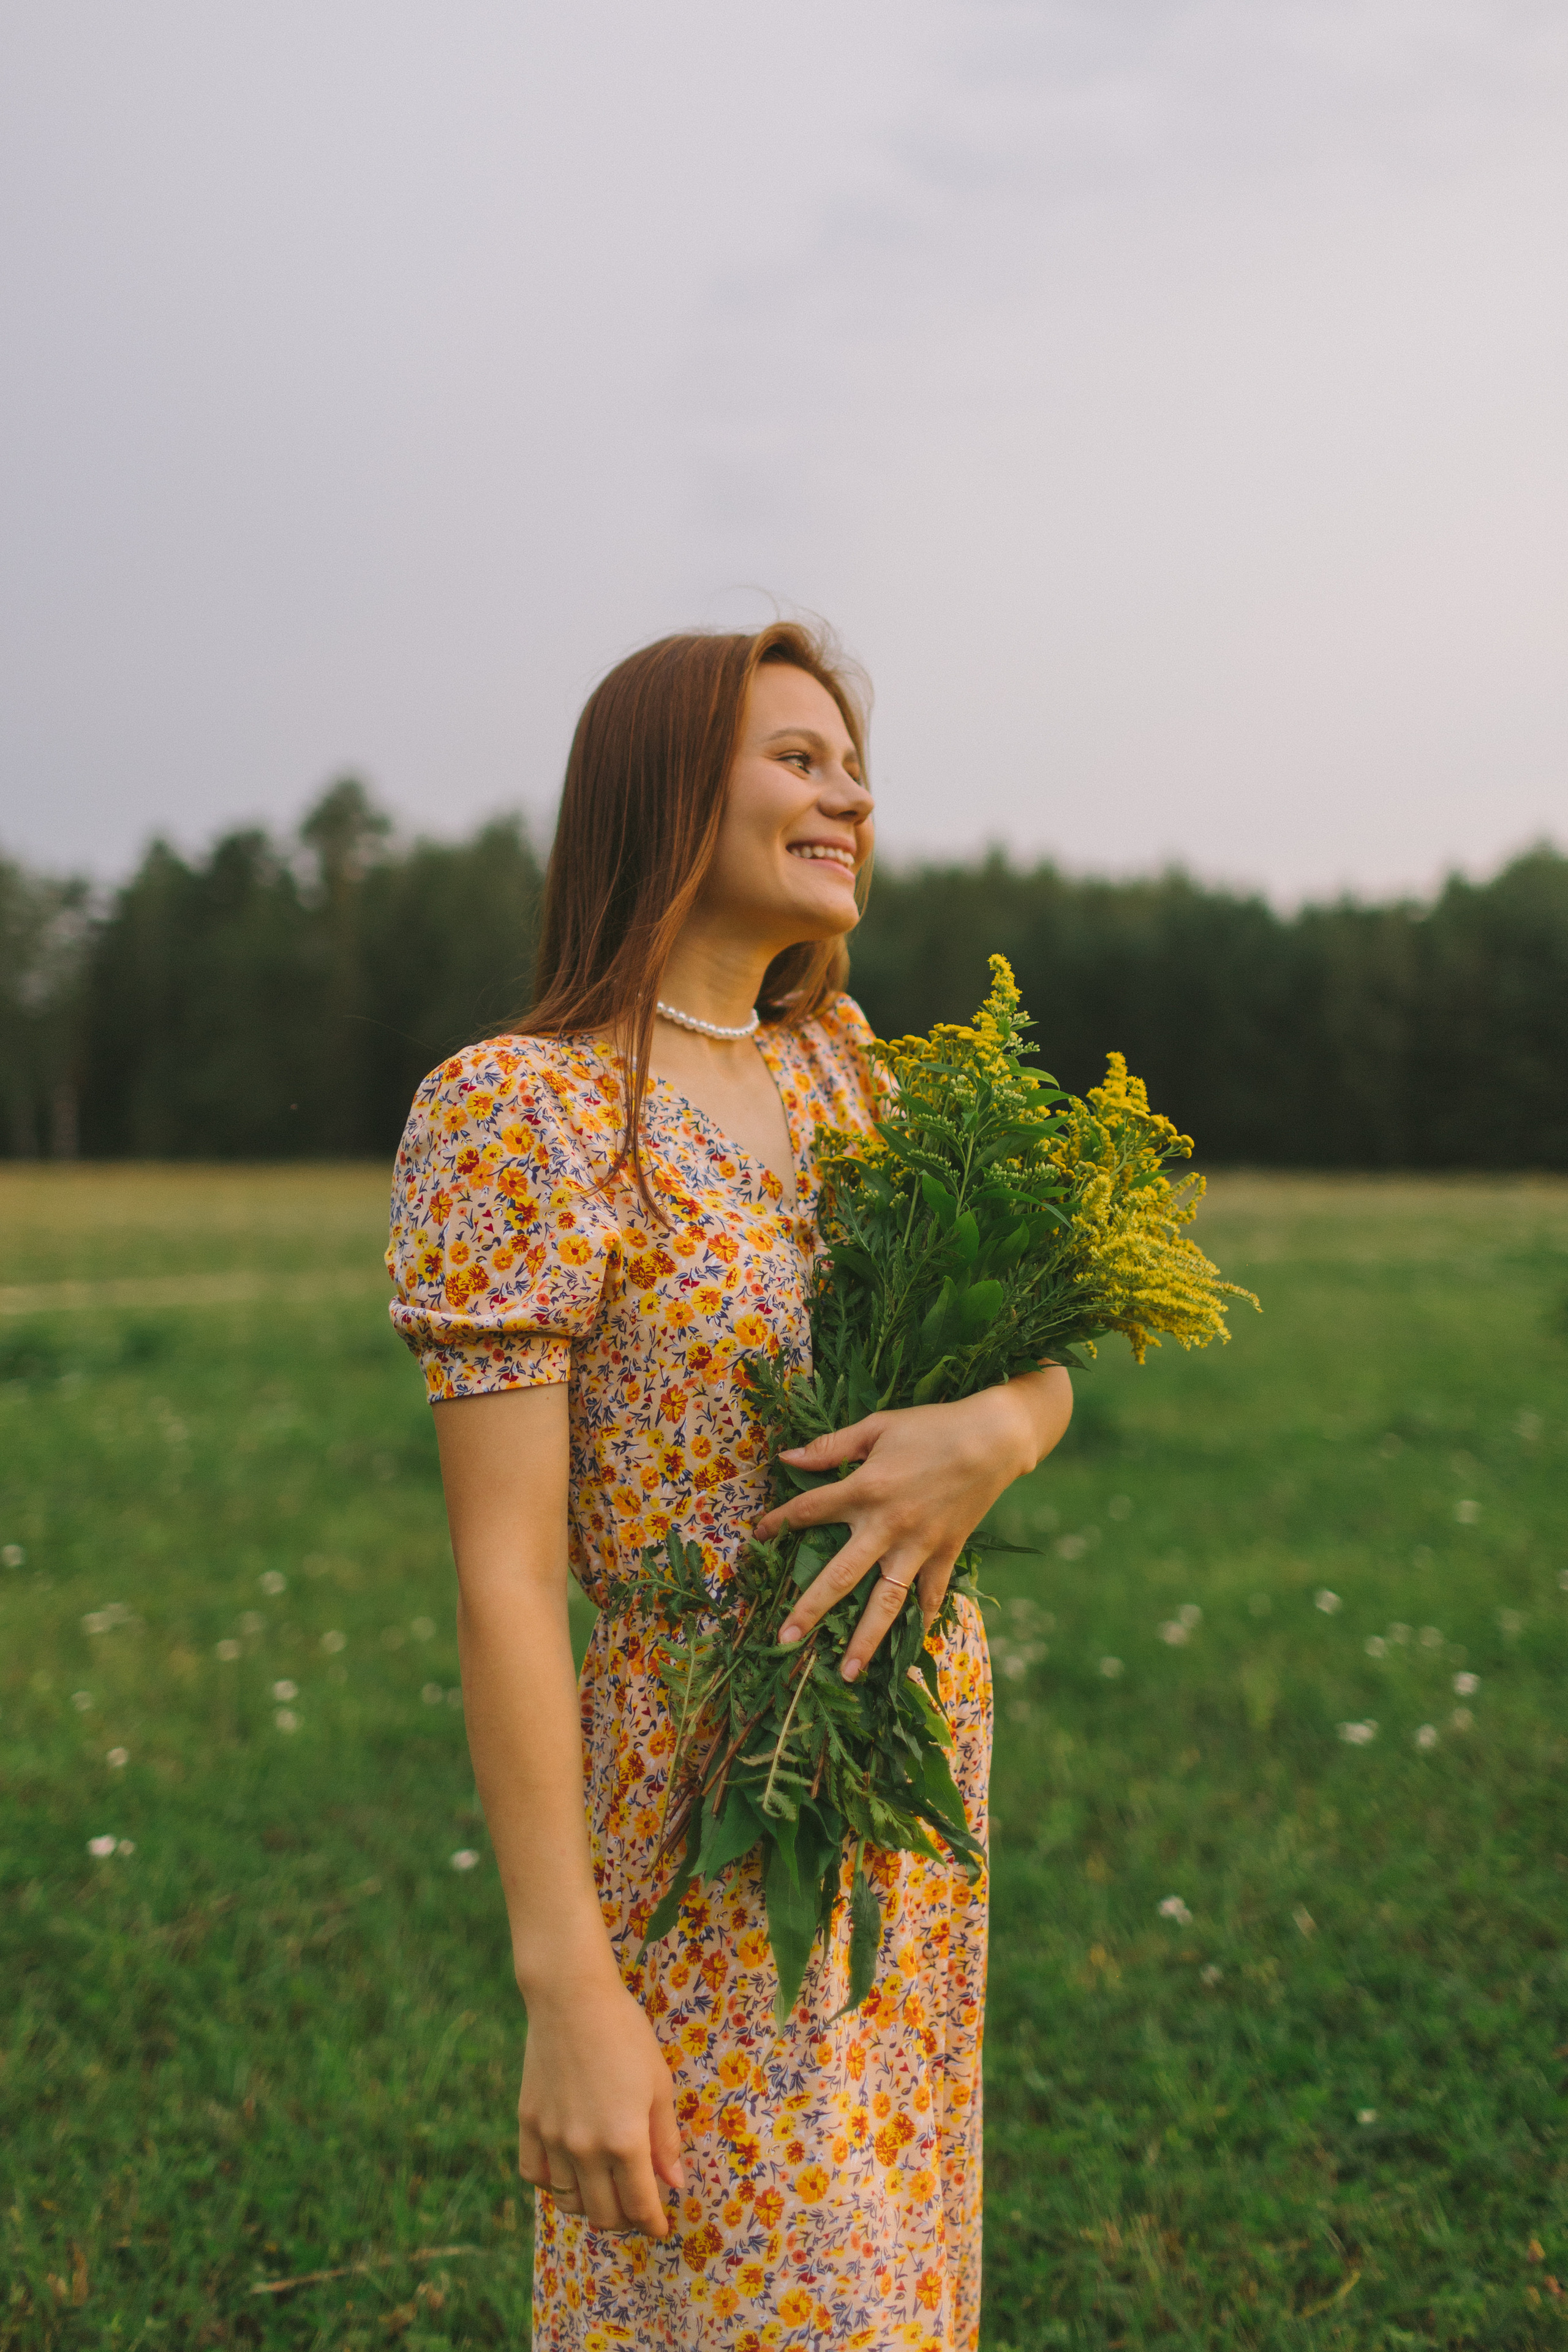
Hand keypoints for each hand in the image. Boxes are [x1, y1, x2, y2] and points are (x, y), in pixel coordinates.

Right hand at [517, 1969, 685, 2235]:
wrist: (572, 1998)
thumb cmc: (625, 2034)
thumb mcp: (658, 2084)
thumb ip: (664, 2140)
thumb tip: (673, 2184)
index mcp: (625, 2140)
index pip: (640, 2205)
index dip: (652, 2224)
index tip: (660, 2228)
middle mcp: (586, 2148)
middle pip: (604, 2213)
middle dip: (625, 2221)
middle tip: (636, 2211)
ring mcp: (552, 2138)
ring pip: (569, 2200)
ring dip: (590, 2206)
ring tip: (604, 2194)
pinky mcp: (528, 2123)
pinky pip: (536, 2175)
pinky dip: (553, 2185)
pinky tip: (568, 2173)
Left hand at [755, 1369, 1071, 1681]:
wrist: (994, 1438)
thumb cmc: (931, 1427)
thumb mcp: (877, 1427)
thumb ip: (830, 1447)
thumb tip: (787, 1457)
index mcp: (865, 1489)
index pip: (809, 1511)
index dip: (780, 1523)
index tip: (758, 1537)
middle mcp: (887, 1526)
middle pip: (840, 1576)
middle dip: (810, 1610)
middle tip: (785, 1641)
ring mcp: (919, 1546)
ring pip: (886, 1601)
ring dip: (865, 1639)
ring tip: (847, 1672)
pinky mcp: (946, 1553)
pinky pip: (931, 1595)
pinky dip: (923, 1620)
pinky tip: (909, 1646)